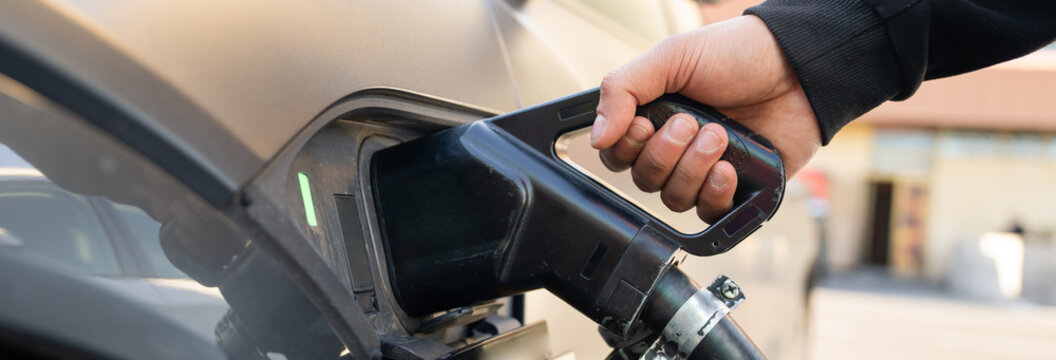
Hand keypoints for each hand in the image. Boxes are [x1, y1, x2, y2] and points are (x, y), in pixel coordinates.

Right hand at [591, 15, 820, 222]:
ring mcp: (704, 169)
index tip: (646, 122)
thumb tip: (596, 137)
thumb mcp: (671, 56)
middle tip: (691, 122)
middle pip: (644, 179)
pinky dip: (714, 194)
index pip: (617, 154)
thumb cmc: (738, 54)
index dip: (627, 146)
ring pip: (674, 197)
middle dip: (666, 153)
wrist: (799, 67)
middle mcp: (674, 147)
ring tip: (719, 136)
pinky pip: (708, 213)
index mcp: (652, 116)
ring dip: (693, 168)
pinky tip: (728, 169)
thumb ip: (623, 89)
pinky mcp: (735, 188)